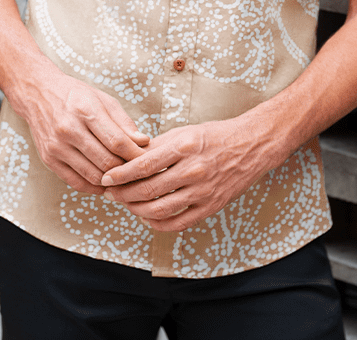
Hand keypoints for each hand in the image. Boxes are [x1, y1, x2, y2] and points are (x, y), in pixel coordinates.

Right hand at [12, 67, 149, 194]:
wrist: (38, 93)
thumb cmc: (76, 95)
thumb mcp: (103, 100)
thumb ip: (124, 122)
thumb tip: (143, 142)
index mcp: (85, 111)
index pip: (116, 141)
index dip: (135, 154)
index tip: (146, 159)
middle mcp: (69, 130)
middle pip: (106, 161)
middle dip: (126, 170)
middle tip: (138, 172)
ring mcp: (56, 147)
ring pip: (92, 175)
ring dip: (111, 181)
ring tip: (124, 179)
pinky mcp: (48, 159)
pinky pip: (75, 182)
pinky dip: (94, 187)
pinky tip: (105, 183)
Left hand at [99, 117, 269, 231]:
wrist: (250, 146)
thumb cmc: (214, 135)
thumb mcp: (184, 132)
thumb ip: (157, 146)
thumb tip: (128, 159)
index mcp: (184, 146)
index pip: (142, 165)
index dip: (119, 174)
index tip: (105, 178)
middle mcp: (193, 169)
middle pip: (147, 190)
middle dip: (122, 194)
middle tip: (109, 194)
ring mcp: (202, 190)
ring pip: (159, 210)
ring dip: (136, 210)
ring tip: (126, 204)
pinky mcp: (210, 206)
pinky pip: (177, 223)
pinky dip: (157, 223)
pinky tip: (147, 217)